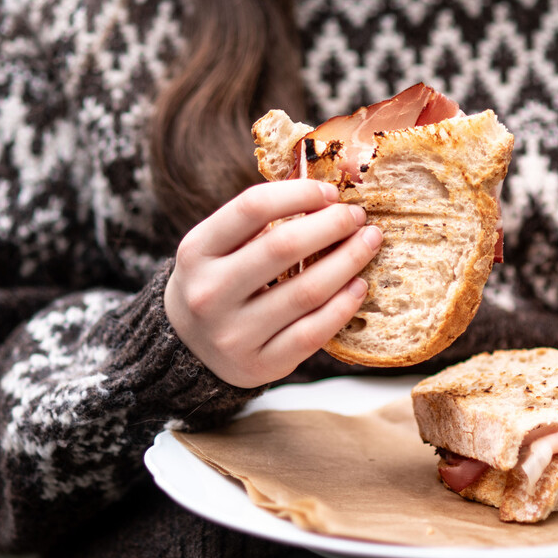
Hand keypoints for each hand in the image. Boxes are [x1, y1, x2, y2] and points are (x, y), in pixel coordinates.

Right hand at [165, 179, 381, 387]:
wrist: (188, 348)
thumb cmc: (217, 281)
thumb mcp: (216, 247)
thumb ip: (257, 222)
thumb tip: (326, 197)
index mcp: (196, 251)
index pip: (252, 208)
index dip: (299, 193)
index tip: (330, 192)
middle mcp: (209, 293)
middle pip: (283, 247)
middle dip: (331, 225)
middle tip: (356, 217)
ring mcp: (234, 334)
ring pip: (306, 292)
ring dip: (348, 262)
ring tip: (368, 243)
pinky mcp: (260, 365)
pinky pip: (313, 333)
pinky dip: (343, 306)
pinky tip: (359, 286)